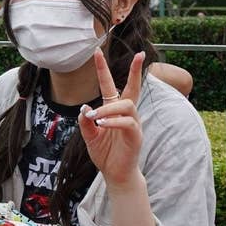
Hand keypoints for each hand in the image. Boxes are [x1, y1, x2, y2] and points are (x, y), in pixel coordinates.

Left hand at [79, 48, 145, 188]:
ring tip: (95, 118)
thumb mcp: (88, 135)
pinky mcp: (136, 135)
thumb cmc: (104, 153)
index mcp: (112, 109)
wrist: (115, 173)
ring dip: (108, 109)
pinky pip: (128, 123)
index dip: (103, 69)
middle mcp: (125, 113)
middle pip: (133, 87)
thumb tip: (86, 107)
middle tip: (139, 54)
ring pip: (126, 105)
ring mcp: (133, 123)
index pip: (109, 84)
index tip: (97, 51)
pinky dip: (113, 121)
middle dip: (136, 71)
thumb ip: (85, 122)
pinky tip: (102, 125)